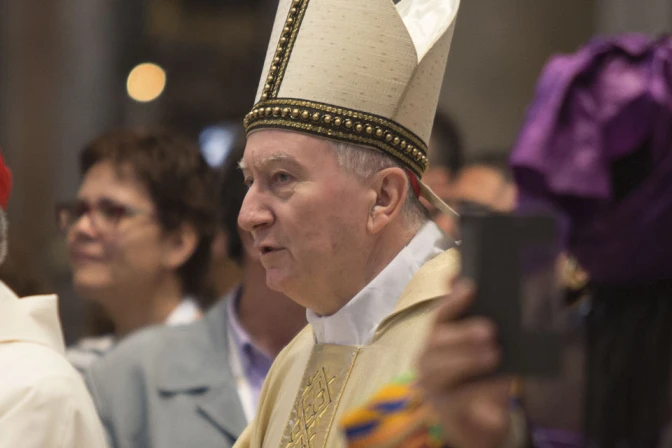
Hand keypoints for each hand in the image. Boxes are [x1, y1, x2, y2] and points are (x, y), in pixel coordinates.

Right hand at [417, 278, 512, 447]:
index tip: (470, 288)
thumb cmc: (481, 378)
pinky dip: (480, 388)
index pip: (440, 315)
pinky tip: (500, 382)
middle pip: (436, 340)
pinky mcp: (443, 409)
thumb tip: (469, 285)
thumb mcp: (484, 350)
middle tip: (491, 330)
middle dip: (462, 333)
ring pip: (441, 369)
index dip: (453, 301)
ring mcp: (431, 385)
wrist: (481, 423)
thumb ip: (480, 321)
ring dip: (468, 359)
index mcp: (436, 339)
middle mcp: (427, 359)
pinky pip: (458, 398)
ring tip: (495, 355)